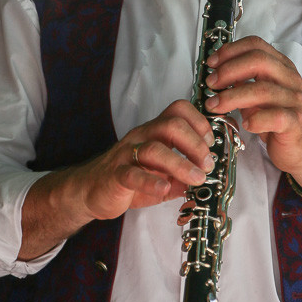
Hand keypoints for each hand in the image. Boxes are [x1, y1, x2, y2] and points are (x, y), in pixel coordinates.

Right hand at [18, 99, 214, 259]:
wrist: (91, 190)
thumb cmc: (130, 178)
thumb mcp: (162, 175)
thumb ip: (184, 176)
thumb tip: (208, 178)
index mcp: (154, 132)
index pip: (178, 110)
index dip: (199, 122)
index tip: (210, 143)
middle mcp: (141, 137)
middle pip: (170, 125)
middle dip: (194, 144)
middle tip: (206, 164)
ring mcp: (127, 155)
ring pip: (154, 149)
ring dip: (180, 164)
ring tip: (196, 179)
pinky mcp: (115, 175)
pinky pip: (132, 174)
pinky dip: (151, 181)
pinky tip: (164, 188)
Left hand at [203, 35, 301, 191]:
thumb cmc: (281, 122)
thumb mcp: (262, 98)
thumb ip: (245, 84)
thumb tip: (218, 74)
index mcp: (281, 67)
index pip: (256, 45)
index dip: (230, 51)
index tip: (212, 63)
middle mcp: (290, 79)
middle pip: (258, 60)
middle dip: (228, 70)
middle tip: (211, 83)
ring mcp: (295, 100)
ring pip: (262, 89)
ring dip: (231, 97)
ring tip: (214, 105)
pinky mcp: (296, 122)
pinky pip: (274, 116)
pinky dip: (255, 120)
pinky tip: (245, 124)